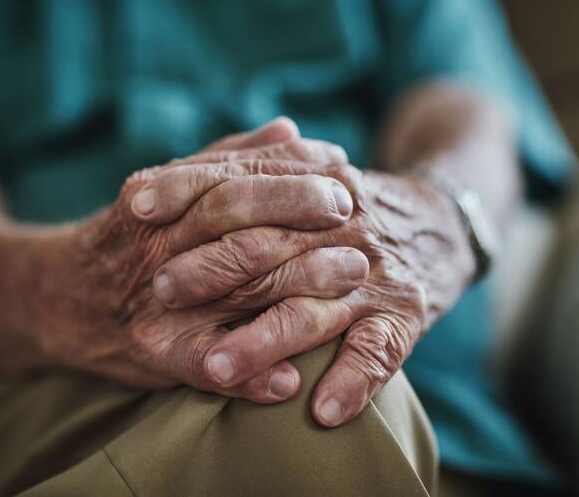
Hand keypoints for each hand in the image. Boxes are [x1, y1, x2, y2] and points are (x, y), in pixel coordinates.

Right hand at [31, 119, 369, 402]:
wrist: (60, 295)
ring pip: (232, 287)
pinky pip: (203, 361)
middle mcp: (159, 241)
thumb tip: (290, 129)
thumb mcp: (169, 185)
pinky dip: (249, 372)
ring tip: (351, 281)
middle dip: (299, 214)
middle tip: (355, 218)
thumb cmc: (131, 236)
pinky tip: (290, 379)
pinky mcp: (153, 350)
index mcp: (163, 194)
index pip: (234, 174)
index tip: (342, 171)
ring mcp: (156, 298)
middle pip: (234, 219)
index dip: (291, 172)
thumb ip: (228, 157)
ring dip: (296, 285)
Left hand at [152, 167, 474, 425]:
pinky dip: (353, 382)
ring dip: (265, 341)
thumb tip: (169, 174)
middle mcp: (344, 225)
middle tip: (159, 291)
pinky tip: (321, 411)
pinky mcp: (404, 315)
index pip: (244, 180)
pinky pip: (379, 352)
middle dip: (212, 268)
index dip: (188, 187)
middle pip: (270, 246)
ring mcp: (374, 274)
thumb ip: (251, 167)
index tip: (137, 205)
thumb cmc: (351, 207)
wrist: (441, 221)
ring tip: (216, 367)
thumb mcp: (310, 174)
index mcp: (315, 184)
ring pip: (313, 310)